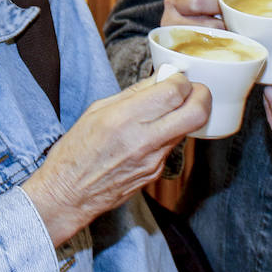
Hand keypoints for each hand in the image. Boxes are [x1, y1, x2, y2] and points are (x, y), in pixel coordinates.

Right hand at [22, 74, 210, 245]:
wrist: (69, 194)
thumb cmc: (76, 150)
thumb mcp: (98, 110)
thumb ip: (134, 92)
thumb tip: (161, 77)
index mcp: (125, 118)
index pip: (174, 92)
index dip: (181, 80)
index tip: (175, 77)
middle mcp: (144, 140)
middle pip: (196, 113)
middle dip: (202, 95)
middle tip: (192, 90)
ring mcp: (153, 160)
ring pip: (188, 130)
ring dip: (185, 114)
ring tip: (167, 109)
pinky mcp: (155, 174)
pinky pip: (172, 146)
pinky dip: (169, 134)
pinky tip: (151, 132)